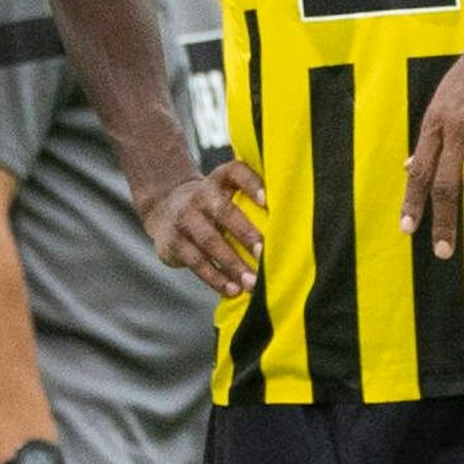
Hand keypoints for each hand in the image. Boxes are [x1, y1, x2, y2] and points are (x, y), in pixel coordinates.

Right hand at [137, 159, 265, 296]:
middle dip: (245, 233)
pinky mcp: (173, 242)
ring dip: (232, 263)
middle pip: (223, 211)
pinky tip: (232, 290)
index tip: (268, 201)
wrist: (165, 209)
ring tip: (253, 282)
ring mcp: (184, 218)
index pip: (236, 173)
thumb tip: (299, 218)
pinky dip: (215, 278)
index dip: (252, 184)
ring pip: (209, 240)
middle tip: (265, 253)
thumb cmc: (215, 205)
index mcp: (219, 179)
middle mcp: (200, 195)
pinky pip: (195, 262)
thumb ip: (254, 197)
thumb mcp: (227, 191)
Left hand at [402, 3, 463, 259]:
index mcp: (434, 122)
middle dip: (441, 222)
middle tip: (443, 253)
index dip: (412, 201)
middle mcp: (455, 127)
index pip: (419, 170)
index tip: (407, 230)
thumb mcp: (443, 100)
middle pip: (444, 183)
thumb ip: (429, 137)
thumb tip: (409, 166)